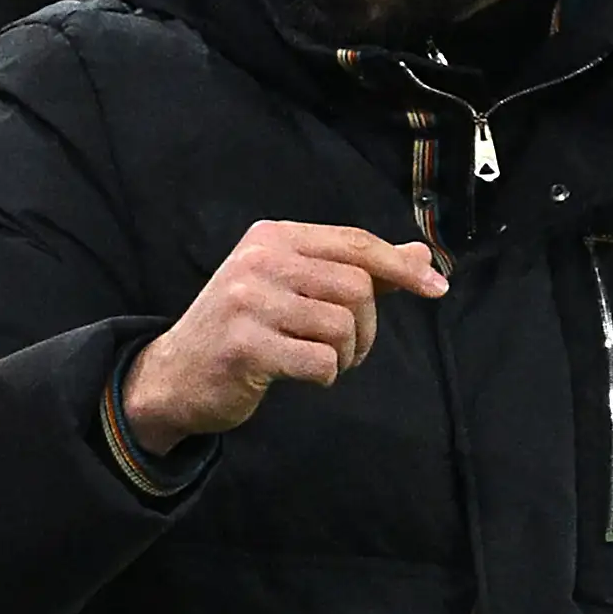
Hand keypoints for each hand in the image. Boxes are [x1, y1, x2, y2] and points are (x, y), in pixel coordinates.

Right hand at [122, 220, 446, 454]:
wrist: (175, 374)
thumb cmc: (244, 328)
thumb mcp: (293, 287)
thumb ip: (354, 270)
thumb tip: (419, 256)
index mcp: (273, 237)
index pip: (354, 243)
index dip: (401, 266)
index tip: (437, 288)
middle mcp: (259, 260)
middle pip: (356, 286)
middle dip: (366, 328)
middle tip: (347, 350)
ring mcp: (248, 302)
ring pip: (341, 326)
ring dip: (345, 355)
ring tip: (322, 362)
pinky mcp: (244, 346)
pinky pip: (319, 362)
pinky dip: (323, 376)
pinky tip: (301, 375)